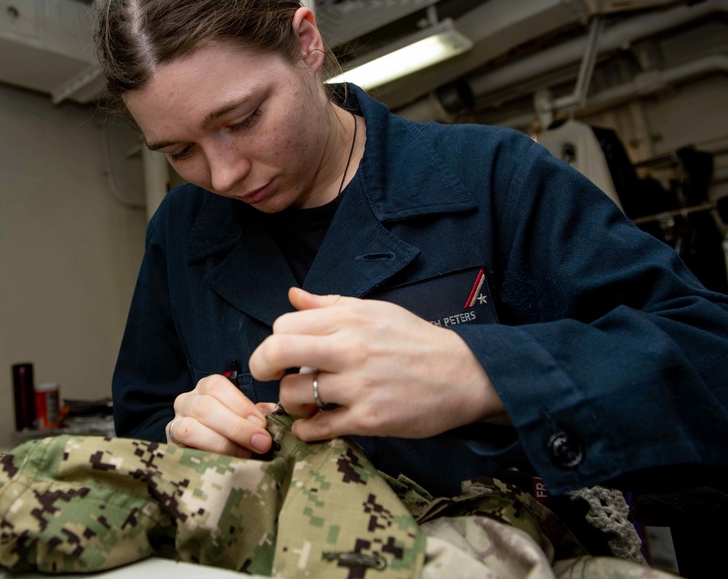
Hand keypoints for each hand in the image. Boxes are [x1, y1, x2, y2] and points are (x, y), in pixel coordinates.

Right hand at [167, 374, 276, 457]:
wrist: (204, 461)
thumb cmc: (230, 434)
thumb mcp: (244, 420)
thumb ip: (257, 416)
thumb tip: (275, 415)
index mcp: (204, 388)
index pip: (216, 386)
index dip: (240, 404)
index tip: (262, 424)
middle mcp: (185, 402)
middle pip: (205, 407)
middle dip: (237, 426)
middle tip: (261, 442)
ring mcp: (174, 424)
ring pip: (191, 428)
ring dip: (223, 443)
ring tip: (246, 454)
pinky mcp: (170, 448)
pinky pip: (184, 451)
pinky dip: (209, 455)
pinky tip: (228, 462)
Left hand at [249, 287, 506, 442]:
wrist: (465, 374)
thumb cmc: (415, 340)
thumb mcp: (375, 311)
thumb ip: (330, 304)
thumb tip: (293, 295)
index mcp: (349, 318)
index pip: (284, 325)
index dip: (274, 341)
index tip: (281, 354)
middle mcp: (350, 348)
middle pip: (277, 352)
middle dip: (262, 366)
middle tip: (271, 376)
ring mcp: (358, 385)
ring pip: (294, 394)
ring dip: (291, 403)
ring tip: (306, 403)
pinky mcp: (370, 418)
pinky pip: (318, 428)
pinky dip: (307, 430)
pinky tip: (315, 425)